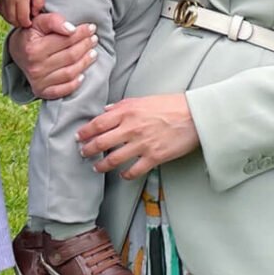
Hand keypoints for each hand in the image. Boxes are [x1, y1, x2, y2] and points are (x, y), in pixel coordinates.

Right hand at [0, 0, 45, 28]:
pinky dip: (6, 14)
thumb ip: (38, 2)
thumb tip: (35, 13)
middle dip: (20, 23)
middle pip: (13, 19)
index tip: (30, 22)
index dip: (27, 23)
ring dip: (13, 20)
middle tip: (26, 21)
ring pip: (6, 16)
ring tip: (20, 17)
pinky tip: (12, 13)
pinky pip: (0, 11)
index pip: (22, 18)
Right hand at [10, 8, 94, 99]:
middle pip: (70, 56)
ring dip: (85, 63)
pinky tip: (82, 75)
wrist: (16, 52)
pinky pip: (63, 90)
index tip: (91, 28)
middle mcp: (35, 67)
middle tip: (94, 39)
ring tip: (93, 53)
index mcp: (33, 49)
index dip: (81, 33)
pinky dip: (75, 84)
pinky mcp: (41, 91)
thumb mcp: (38, 22)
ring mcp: (38, 81)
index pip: (65, 40)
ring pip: (70, 73)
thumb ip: (53, 20)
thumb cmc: (30, 35)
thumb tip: (71, 29)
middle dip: (85, 46)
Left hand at [78, 93, 197, 178]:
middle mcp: (131, 128)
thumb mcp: (143, 100)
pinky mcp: (154, 157)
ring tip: (96, 167)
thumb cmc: (171, 105)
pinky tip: (122, 175)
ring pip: (113, 159)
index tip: (78, 137)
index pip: (98, 123)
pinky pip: (134, 170)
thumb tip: (105, 111)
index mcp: (127, 112)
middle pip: (101, 143)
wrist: (194, 116)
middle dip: (88, 150)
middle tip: (82, 153)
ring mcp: (142, 144)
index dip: (85, 132)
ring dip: (102, 165)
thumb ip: (122, 106)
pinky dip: (125, 175)